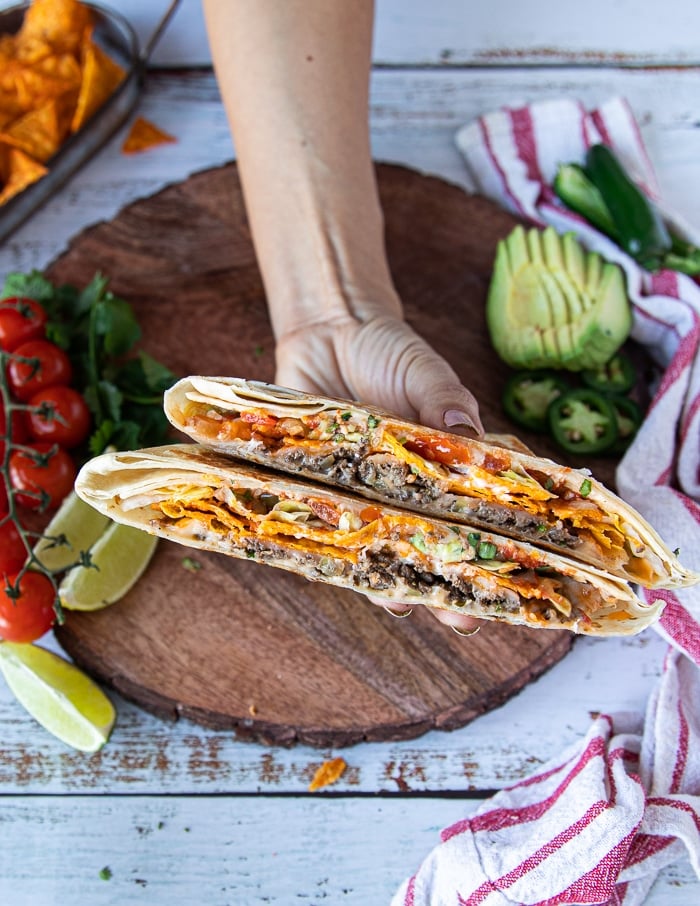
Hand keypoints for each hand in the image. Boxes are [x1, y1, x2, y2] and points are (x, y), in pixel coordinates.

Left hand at [275, 312, 484, 635]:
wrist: (329, 335)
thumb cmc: (387, 352)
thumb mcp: (422, 370)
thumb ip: (442, 397)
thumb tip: (464, 426)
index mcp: (446, 469)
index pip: (477, 519)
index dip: (492, 554)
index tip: (510, 584)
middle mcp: (407, 492)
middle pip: (430, 551)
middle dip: (447, 589)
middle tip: (461, 617)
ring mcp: (365, 495)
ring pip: (379, 553)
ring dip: (389, 582)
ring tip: (401, 602)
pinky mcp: (322, 489)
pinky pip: (327, 529)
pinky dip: (332, 551)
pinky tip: (340, 571)